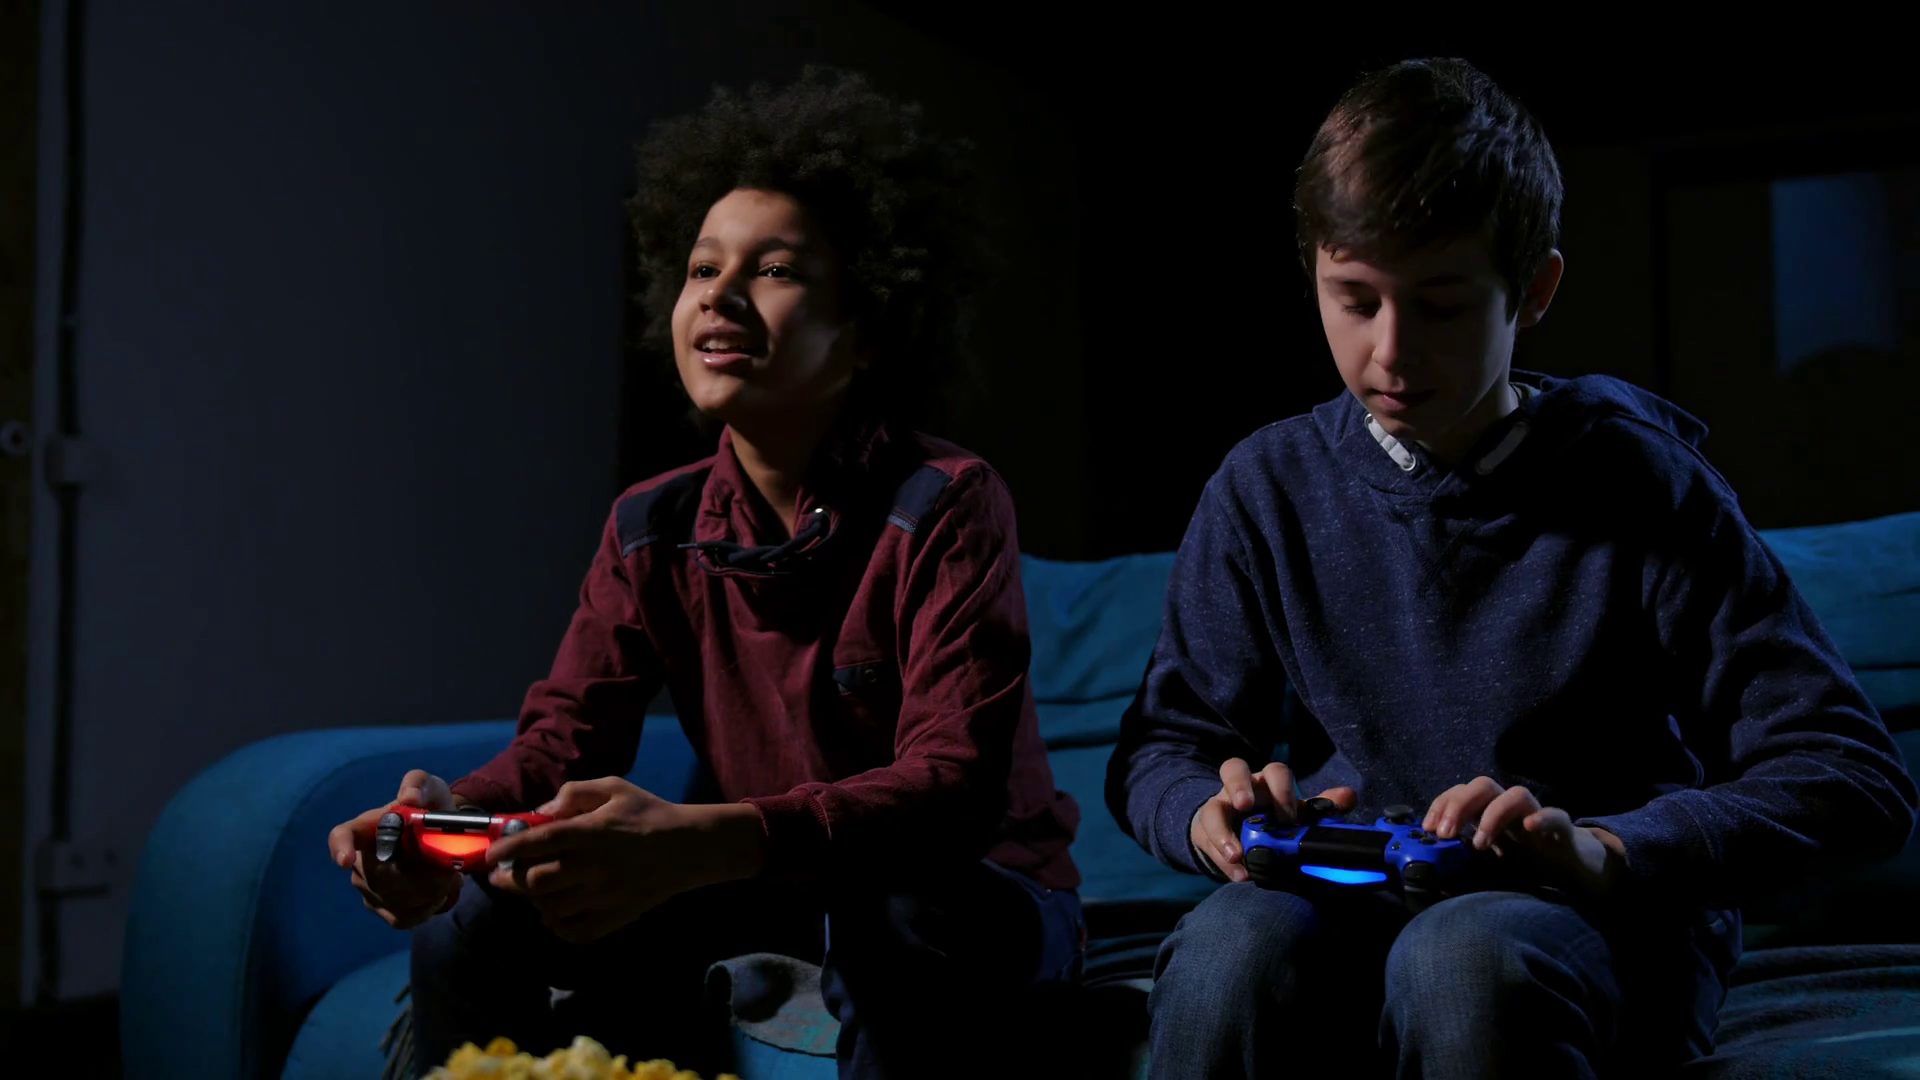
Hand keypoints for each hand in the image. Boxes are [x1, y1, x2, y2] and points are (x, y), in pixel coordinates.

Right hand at [327, 769, 465, 929]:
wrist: (444, 838)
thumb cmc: (430, 809)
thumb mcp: (431, 789)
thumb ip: (419, 784)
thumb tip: (409, 797)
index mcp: (366, 828)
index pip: (341, 837)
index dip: (340, 848)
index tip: (345, 860)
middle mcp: (360, 861)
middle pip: (384, 877)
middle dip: (423, 875)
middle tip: (450, 866)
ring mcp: (369, 888)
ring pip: (398, 900)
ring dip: (432, 890)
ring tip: (448, 873)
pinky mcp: (384, 909)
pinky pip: (406, 916)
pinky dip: (429, 906)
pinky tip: (439, 890)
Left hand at [484, 777, 766, 943]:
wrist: (688, 849)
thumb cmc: (647, 813)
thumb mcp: (613, 788)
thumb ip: (573, 793)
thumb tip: (540, 812)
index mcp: (593, 832)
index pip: (540, 842)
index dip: (509, 849)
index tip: (491, 854)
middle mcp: (595, 867)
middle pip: (537, 881)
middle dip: (513, 878)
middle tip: (506, 873)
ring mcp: (604, 897)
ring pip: (549, 907)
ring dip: (534, 899)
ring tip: (536, 886)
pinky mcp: (613, 918)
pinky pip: (571, 930)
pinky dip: (555, 923)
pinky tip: (557, 907)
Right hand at [1190, 758, 1356, 883]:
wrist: (1242, 839)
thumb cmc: (1273, 822)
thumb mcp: (1297, 815)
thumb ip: (1322, 806)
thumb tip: (1349, 796)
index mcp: (1266, 783)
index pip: (1273, 771)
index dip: (1281, 790)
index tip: (1290, 817)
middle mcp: (1239, 789)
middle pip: (1233, 769)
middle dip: (1239, 786)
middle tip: (1246, 806)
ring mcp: (1218, 808)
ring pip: (1212, 808)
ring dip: (1222, 830)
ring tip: (1236, 854)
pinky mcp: (1204, 831)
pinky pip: (1206, 840)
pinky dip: (1221, 858)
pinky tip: (1237, 873)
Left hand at [1423, 776, 1626, 896]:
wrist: (1573, 869)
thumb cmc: (1529, 864)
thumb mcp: (1489, 869)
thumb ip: (1465, 870)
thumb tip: (1435, 883)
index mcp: (1488, 814)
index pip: (1460, 793)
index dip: (1442, 805)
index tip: (1428, 829)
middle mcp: (1509, 810)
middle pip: (1482, 786)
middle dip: (1459, 804)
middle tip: (1446, 834)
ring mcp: (1536, 816)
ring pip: (1515, 794)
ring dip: (1493, 814)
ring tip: (1481, 844)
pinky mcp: (1562, 829)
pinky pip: (1556, 815)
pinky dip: (1542, 818)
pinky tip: (1528, 828)